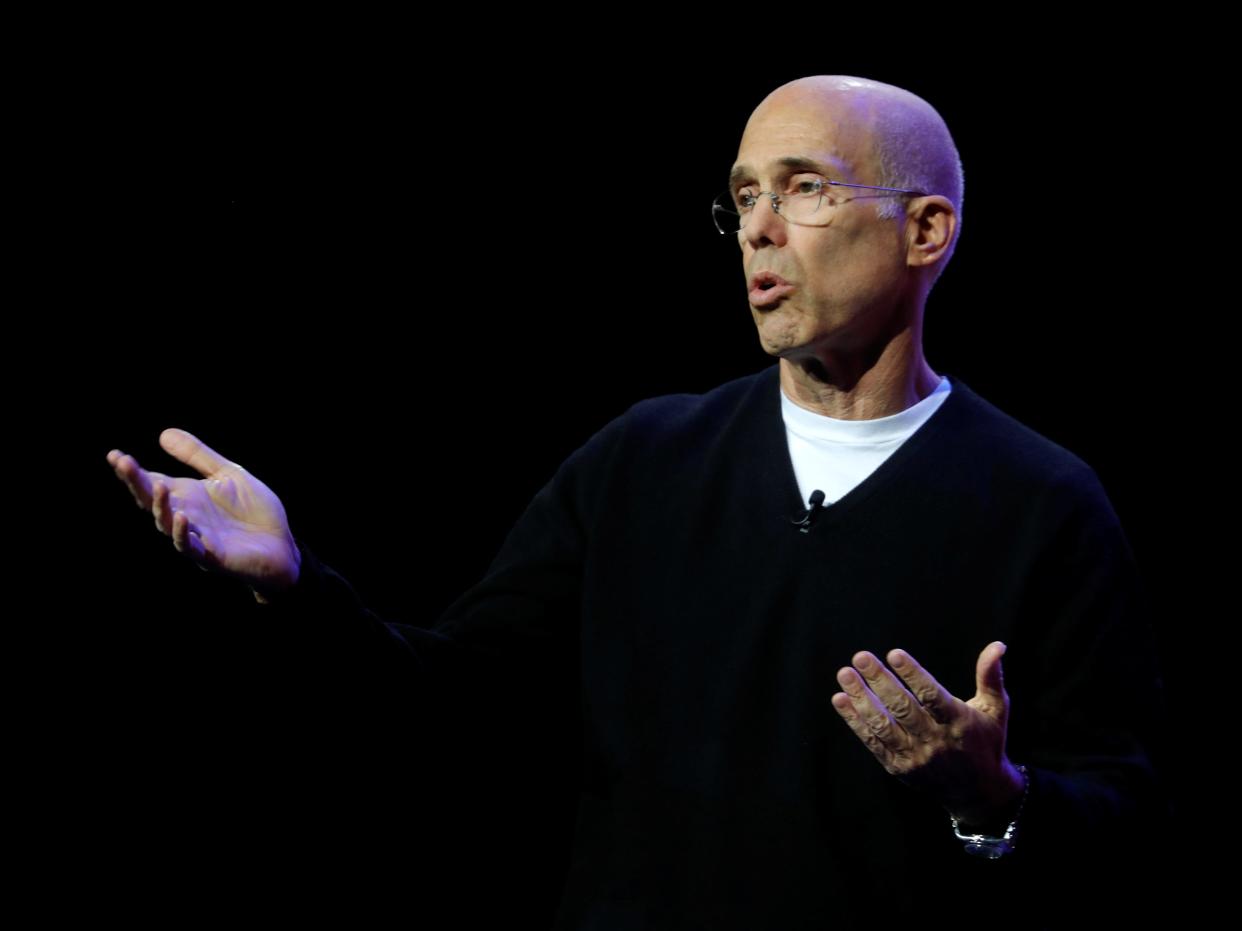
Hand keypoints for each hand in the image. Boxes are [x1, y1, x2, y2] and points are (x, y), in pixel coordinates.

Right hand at [106, 428, 300, 600]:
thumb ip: (198, 457)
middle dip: (136, 483)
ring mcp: (197, 537)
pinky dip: (183, 533)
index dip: (133, 471)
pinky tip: (181, 516)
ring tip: (157, 486)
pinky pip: (191, 547)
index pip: (153, 482)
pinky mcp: (213, 556)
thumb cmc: (255, 512)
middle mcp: (186, 516)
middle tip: (123, 463)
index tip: (115, 455)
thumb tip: (163, 434)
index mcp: (188, 496)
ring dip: (160, 506)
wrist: (283, 546)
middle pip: (152, 500)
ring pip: (167, 524)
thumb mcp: (229, 475)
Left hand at [830, 642, 1024, 828]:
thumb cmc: (986, 742)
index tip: (894, 654)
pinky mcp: (898, 768)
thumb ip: (991, 677)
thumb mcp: (995, 710)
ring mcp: (915, 757)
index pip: (933, 697)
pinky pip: (873, 742)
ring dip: (861, 699)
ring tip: (845, 674)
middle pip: (903, 709)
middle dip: (880, 681)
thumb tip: (997, 645)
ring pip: (883, 725)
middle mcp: (936, 742)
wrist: (978, 794)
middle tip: (861, 656)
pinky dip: (855, 722)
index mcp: (959, 724)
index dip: (914, 675)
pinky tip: (841, 700)